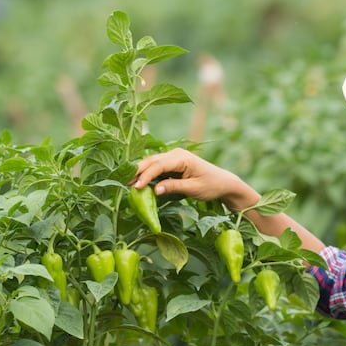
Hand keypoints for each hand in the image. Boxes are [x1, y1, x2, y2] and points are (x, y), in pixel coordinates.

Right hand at [133, 148, 259, 210]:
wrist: (223, 182)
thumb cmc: (211, 185)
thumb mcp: (193, 189)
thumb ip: (173, 187)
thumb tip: (154, 190)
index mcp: (181, 158)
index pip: (158, 165)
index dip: (145, 176)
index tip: (136, 187)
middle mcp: (175, 154)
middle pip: (151, 161)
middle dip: (137, 172)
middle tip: (123, 184)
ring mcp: (173, 158)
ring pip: (151, 163)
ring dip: (140, 173)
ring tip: (127, 184)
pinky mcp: (172, 164)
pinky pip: (156, 168)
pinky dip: (147, 175)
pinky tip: (138, 183)